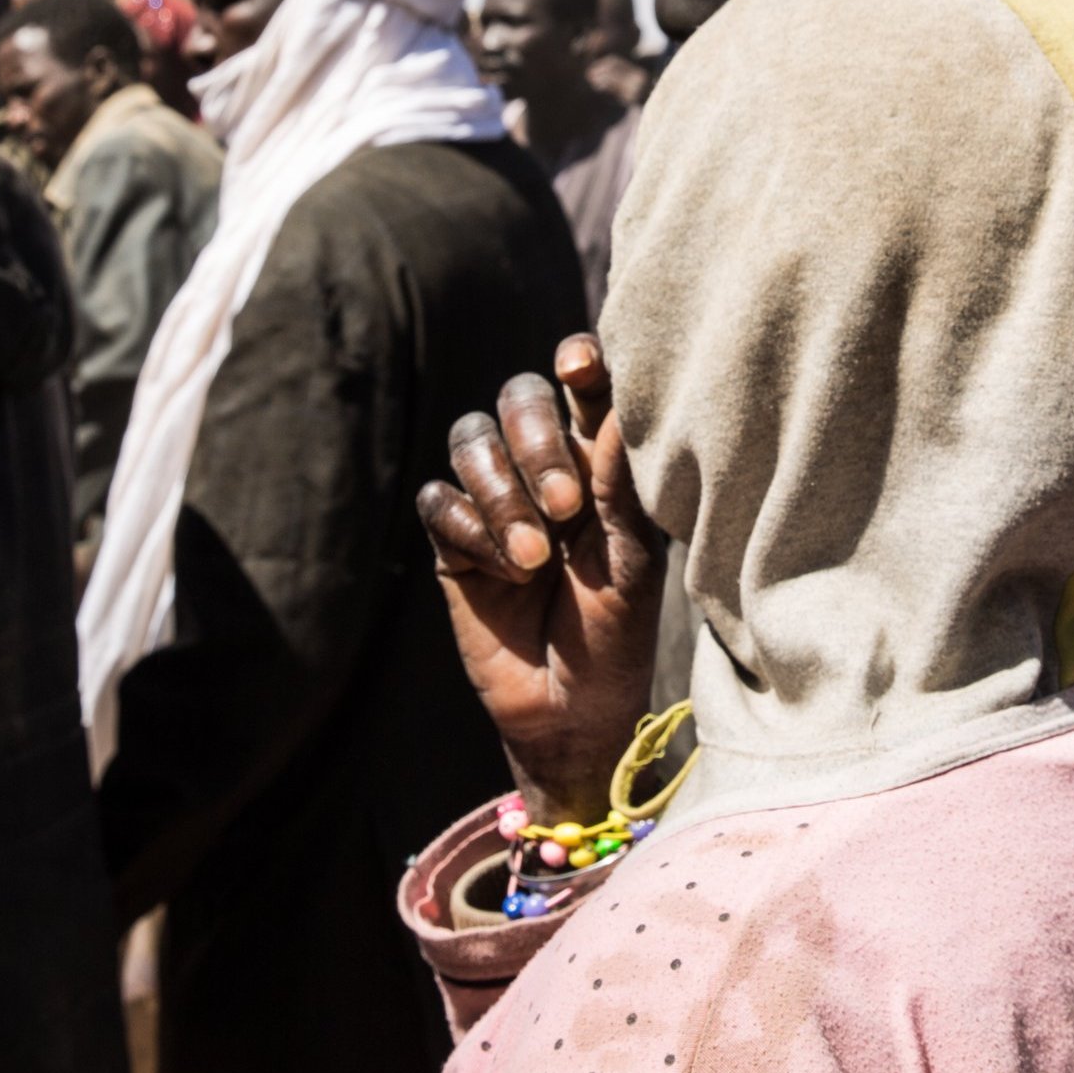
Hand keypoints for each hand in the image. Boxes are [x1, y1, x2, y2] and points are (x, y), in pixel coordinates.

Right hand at [417, 333, 664, 823]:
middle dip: (536, 442)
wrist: (572, 712)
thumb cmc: (620, 635)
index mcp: (600, 460)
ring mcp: (494, 501)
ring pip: (471, 440)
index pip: (584, 386)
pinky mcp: (453, 540)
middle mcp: (545, 466)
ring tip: (535, 558)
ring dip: (501, 494)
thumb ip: (621, 485)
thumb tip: (614, 408)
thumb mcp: (633, 563)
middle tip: (564, 506)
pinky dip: (471, 529)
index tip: (578, 366)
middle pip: (518, 398)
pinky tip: (506, 573)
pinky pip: (440, 501)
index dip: (578, 361)